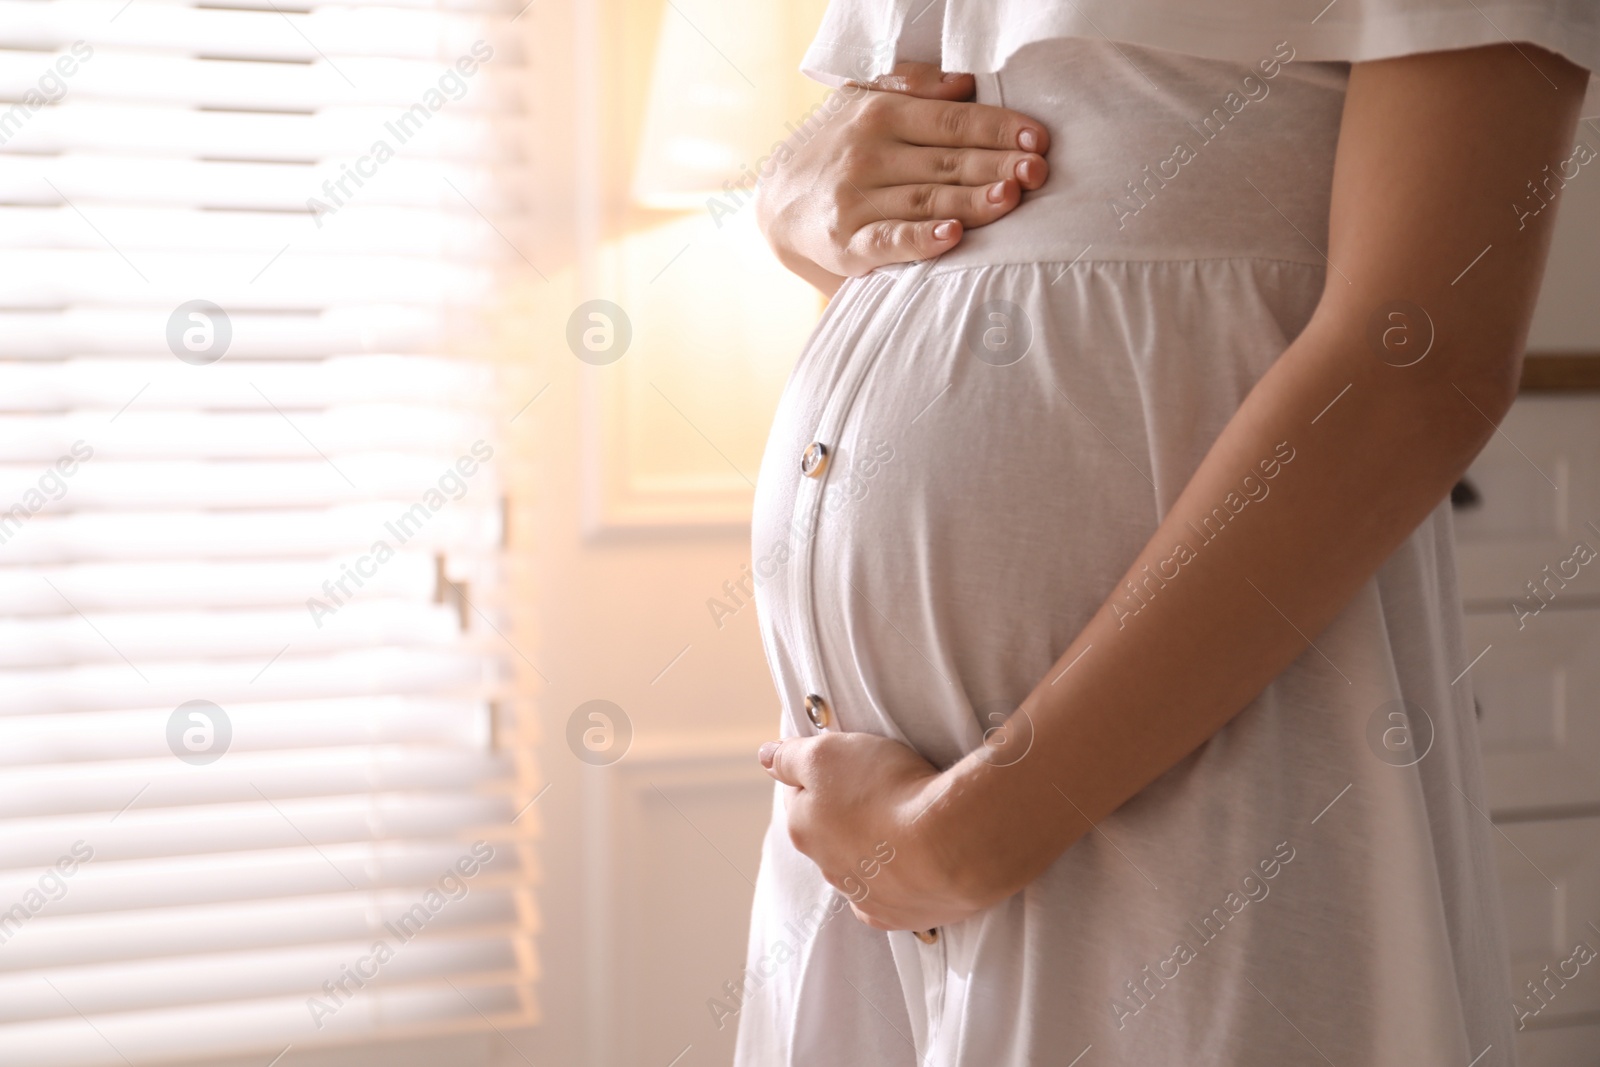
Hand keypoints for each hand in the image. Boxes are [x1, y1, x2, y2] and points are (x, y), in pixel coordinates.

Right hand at [755, 61, 1051, 295]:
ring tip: (1009, 198)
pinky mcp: (845, 243)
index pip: (953, 120)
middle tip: (1038, 172)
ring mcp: (855, 199)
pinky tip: (951, 236)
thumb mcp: (861, 101)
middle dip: (997, 165)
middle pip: (947, 160)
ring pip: (926, 200)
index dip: (998, 129)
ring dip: (971, 201)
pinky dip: (920, 239)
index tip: (1037, 139)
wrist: (776, 201)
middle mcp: (868, 152)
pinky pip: (889, 241)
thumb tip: (965, 82)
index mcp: (882, 113)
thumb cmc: (836, 148)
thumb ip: (912, 86)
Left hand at [759, 731, 980, 930]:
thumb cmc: (889, 790)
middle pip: (831, 833)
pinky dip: (898, 883)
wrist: (950, 843)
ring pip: (860, 867)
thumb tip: (765, 756)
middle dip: (849, 814)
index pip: (801, 795)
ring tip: (910, 824)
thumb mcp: (828, 752)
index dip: (824, 775)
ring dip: (876, 848)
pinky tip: (914, 866)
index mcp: (804, 828)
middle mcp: (826, 867)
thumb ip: (790, 756)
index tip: (850, 764)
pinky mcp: (898, 916)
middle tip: (884, 790)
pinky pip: (889, 898)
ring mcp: (863, 896)